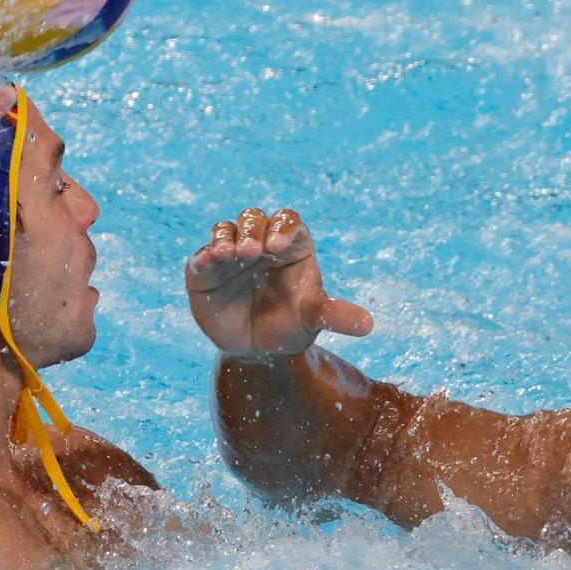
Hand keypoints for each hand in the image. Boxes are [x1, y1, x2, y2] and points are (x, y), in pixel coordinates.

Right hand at [186, 208, 373, 357]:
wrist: (257, 351)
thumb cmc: (291, 326)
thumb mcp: (313, 320)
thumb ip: (335, 316)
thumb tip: (368, 325)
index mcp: (291, 245)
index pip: (288, 222)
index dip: (283, 228)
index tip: (278, 246)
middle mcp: (260, 242)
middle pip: (254, 219)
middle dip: (252, 231)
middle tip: (251, 252)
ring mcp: (231, 254)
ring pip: (226, 229)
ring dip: (226, 237)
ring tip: (227, 254)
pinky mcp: (206, 270)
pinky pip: (202, 255)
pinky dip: (203, 256)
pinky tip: (207, 263)